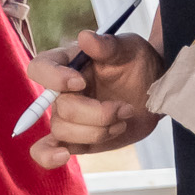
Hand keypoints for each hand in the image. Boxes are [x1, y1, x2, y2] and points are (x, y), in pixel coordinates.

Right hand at [26, 32, 161, 168]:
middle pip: (60, 109)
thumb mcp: (129, 49)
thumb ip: (107, 45)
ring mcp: (68, 117)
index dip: (54, 78)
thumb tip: (85, 38)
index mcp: (67, 64)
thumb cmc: (138, 64)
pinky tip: (62, 157)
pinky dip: (48, 156)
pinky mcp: (76, 140)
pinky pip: (48, 151)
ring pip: (63, 132)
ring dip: (98, 131)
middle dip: (97, 114)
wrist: (154, 93)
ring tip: (123, 120)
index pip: (40, 68)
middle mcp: (61, 91)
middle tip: (126, 108)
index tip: (81, 82)